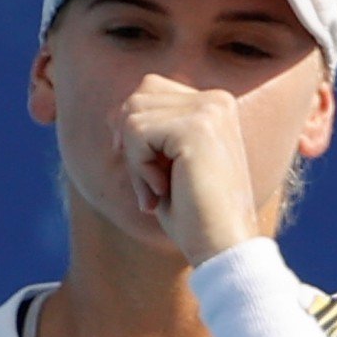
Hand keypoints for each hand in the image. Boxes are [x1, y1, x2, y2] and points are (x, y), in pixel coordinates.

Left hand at [115, 74, 262, 265]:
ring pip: (132, 115)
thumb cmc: (194, 213)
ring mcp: (210, 110)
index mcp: (215, 104)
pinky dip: (138, 168)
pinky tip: (163, 191)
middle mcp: (217, 100)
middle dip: (132, 146)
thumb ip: (149, 129)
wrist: (223, 246)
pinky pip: (136, 132)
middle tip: (153, 188)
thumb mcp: (167, 162)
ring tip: (159, 192)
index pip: (149, 90)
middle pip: (137, 99)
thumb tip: (112, 114)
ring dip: (135, 161)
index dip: (135, 133)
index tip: (151, 174)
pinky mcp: (197, 127)